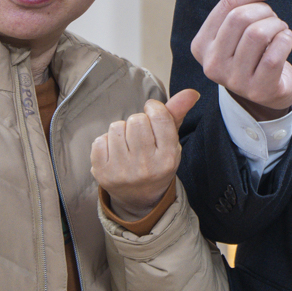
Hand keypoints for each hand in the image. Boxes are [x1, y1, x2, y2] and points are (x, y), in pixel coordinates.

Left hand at [93, 88, 200, 221]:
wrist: (139, 198)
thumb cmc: (156, 162)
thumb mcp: (171, 141)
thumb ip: (177, 114)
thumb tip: (191, 92)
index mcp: (167, 158)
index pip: (159, 117)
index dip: (153, 108)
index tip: (152, 113)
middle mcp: (146, 167)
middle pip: (136, 120)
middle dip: (137, 122)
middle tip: (140, 136)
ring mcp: (123, 171)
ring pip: (117, 127)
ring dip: (121, 131)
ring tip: (127, 145)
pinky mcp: (102, 173)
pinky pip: (99, 140)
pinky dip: (106, 142)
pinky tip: (114, 153)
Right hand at [190, 0, 291, 120]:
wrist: (269, 90)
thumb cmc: (253, 49)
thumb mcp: (241, 19)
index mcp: (201, 44)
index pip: (227, 5)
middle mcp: (211, 64)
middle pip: (241, 18)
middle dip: (266, 11)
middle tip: (274, 19)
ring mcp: (233, 80)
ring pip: (258, 34)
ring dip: (278, 26)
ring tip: (280, 31)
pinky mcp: (257, 89)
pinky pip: (274, 54)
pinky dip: (286, 40)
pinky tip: (286, 41)